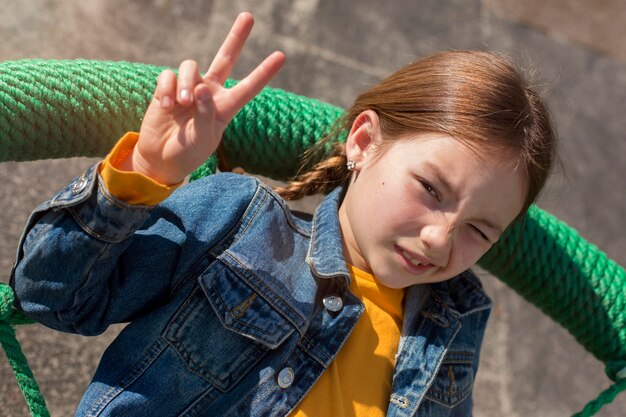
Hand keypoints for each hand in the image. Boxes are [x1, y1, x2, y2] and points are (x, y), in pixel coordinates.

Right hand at [122, 12, 284, 184]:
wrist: (161, 159)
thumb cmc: (187, 152)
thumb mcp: (202, 140)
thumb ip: (206, 115)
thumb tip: (202, 88)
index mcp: (225, 108)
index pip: (248, 87)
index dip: (264, 72)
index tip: (282, 56)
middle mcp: (210, 93)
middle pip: (225, 58)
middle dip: (236, 37)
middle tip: (249, 16)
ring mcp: (189, 88)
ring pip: (191, 67)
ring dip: (186, 83)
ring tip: (183, 103)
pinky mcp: (167, 88)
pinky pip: (168, 76)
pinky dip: (166, 89)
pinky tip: (165, 107)